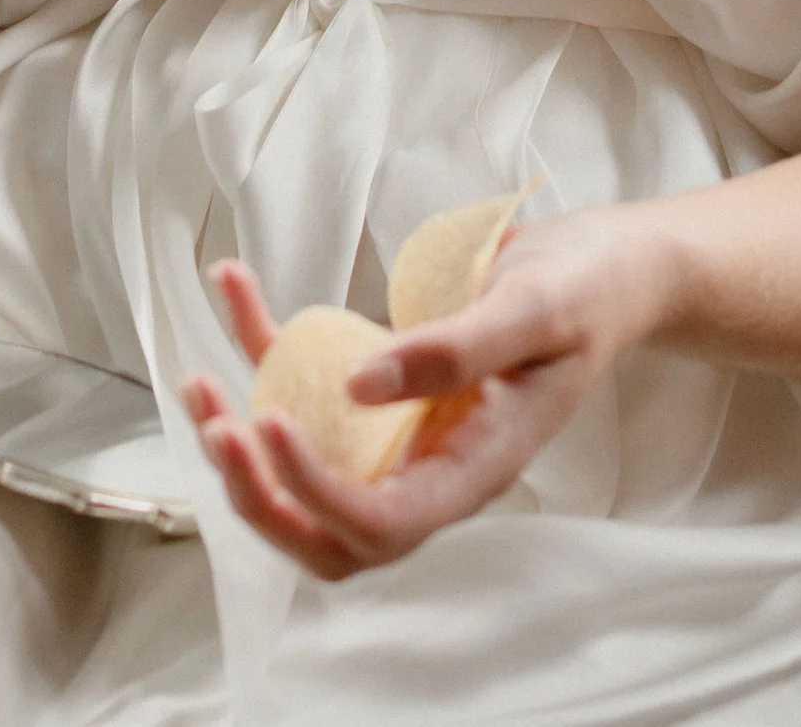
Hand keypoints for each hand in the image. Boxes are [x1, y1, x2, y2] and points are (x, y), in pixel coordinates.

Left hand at [183, 208, 672, 580]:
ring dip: (242, 439)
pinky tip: (234, 282)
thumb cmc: (584, 292)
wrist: (601, 269)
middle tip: (217, 424)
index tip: (269, 423)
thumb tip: (361, 386)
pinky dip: (260, 342)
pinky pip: (308, 381)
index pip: (383, 522)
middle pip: (329, 531)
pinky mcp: (379, 381)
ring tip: (199, 381)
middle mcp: (429, 463)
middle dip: (261, 494)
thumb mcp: (535, 309)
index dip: (316, 492)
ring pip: (306, 472)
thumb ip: (457, 349)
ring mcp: (400, 430)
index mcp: (475, 467)